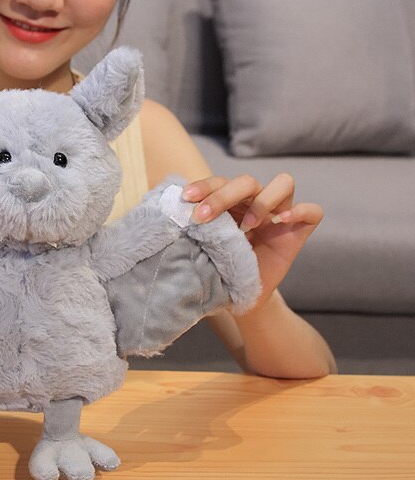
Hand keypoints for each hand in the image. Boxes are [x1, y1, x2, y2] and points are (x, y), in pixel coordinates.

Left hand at [182, 173, 322, 311]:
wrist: (243, 298)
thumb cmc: (220, 269)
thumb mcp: (203, 250)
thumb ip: (193, 232)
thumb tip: (167, 217)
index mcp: (232, 201)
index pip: (220, 181)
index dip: (204, 186)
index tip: (186, 199)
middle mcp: (257, 201)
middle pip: (247, 181)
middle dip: (222, 195)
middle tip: (202, 217)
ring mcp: (281, 213)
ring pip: (284, 183)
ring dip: (262, 201)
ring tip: (245, 227)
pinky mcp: (300, 229)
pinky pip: (313, 211)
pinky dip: (299, 211)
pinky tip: (278, 222)